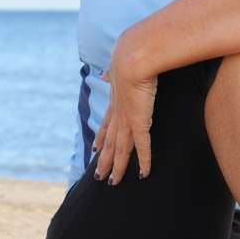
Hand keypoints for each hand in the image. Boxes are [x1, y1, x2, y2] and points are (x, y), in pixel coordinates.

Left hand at [92, 32, 157, 184]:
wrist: (132, 57)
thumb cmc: (128, 58)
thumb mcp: (116, 67)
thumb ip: (110, 72)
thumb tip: (101, 72)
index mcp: (114, 101)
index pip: (105, 124)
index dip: (101, 137)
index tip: (95, 149)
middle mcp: (118, 113)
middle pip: (110, 142)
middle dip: (104, 160)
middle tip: (98, 176)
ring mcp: (127, 119)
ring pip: (121, 150)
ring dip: (117, 167)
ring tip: (112, 182)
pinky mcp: (139, 121)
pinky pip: (142, 147)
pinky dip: (144, 161)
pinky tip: (144, 174)